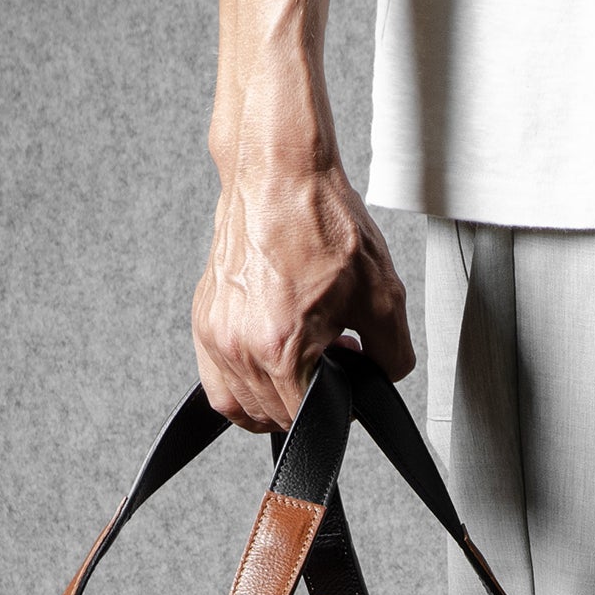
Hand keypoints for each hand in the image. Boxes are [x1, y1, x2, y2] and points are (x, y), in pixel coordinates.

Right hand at [191, 162, 413, 431]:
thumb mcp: (383, 296)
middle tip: (328, 362)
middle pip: (269, 417)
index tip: (345, 385)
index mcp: (280, 347)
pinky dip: (243, 378)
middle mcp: (237, 345)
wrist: (279, 174)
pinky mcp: (203, 317)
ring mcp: (214, 332)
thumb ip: (391, 354)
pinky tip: (270, 353)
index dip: (334, 410)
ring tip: (298, 362)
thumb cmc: (322, 223)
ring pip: (235, 404)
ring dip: (270, 398)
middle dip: (304, 401)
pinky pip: (215, 375)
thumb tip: (383, 378)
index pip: (303, 419)